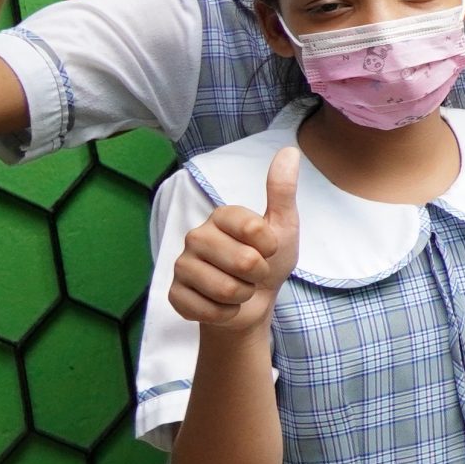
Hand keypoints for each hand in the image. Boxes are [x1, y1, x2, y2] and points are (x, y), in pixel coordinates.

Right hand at [168, 147, 301, 332]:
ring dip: (243, 295)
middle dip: (259, 274)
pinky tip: (222, 305)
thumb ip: (282, 191)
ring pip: (225, 288)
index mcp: (222, 216)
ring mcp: (181, 265)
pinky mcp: (174, 294)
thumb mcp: (283, 225)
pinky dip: (225, 313)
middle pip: (242, 261)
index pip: (253, 228)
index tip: (269, 248)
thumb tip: (290, 150)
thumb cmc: (269, 260)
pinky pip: (206, 309)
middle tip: (254, 273)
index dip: (270, 246)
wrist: (253, 302)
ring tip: (240, 288)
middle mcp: (196, 236)